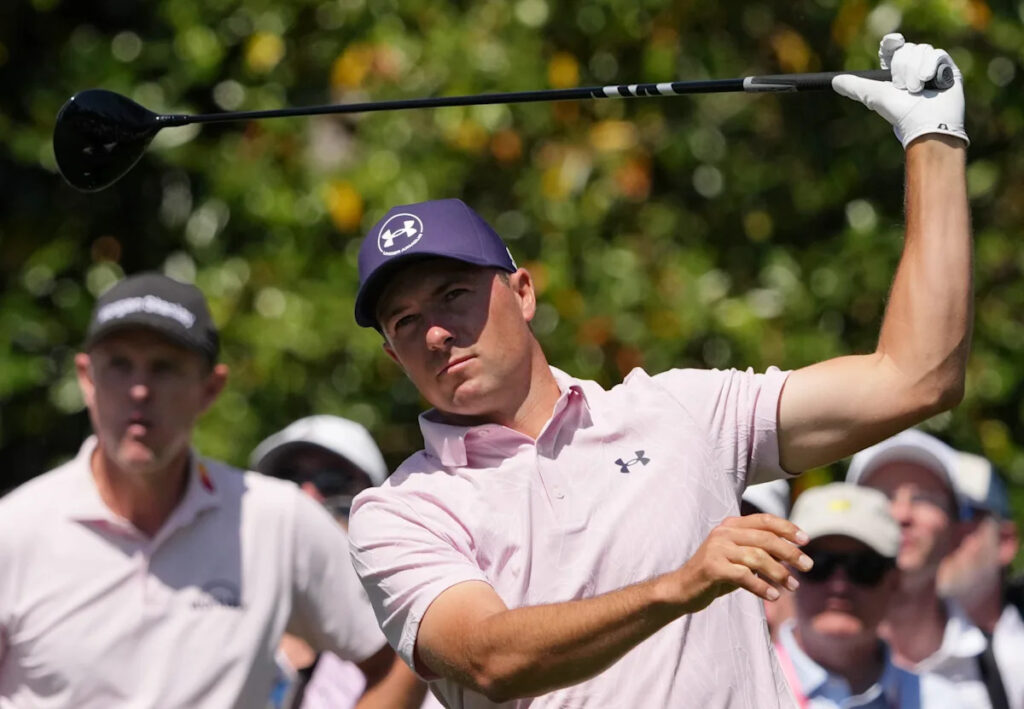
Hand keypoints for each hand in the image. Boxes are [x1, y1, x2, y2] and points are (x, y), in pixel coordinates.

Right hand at [667, 514, 811, 613]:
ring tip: (792, 586)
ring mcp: (716, 549)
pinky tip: (774, 596)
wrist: (683, 588)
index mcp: (731, 525)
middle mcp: (723, 533)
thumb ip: (759, 551)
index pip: (764, 520)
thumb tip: (793, 554)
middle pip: (765, 539)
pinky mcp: (712, 567)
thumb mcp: (738, 558)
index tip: (806, 540)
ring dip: (779, 573)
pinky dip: (762, 587)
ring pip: (757, 557)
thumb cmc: (716, 574)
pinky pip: (744, 576)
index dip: (787, 528)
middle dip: (790, 552)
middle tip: (807, 566)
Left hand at [832, 33, 967, 148]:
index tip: (892, 43)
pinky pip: (938, 54)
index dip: (892, 43)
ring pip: (922, 50)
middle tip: (905, 88)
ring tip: (918, 90)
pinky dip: (931, 67)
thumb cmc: (900, 114)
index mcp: (895, 73)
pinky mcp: (947, 69)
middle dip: (902, 68)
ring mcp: (931, 68)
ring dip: (916, 71)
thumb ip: (856, 87)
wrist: (926, 123)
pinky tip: (932, 81)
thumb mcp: (874, 97)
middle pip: (907, 49)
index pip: (893, 49)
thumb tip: (834, 82)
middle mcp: (914, 68)